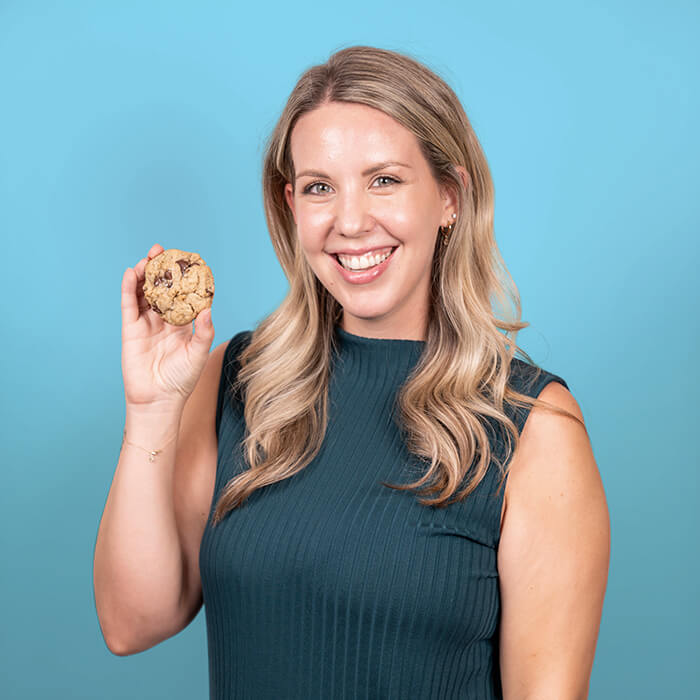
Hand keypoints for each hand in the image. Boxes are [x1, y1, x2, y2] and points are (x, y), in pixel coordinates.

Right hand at [120, 244, 215, 410]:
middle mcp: (163, 321)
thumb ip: (204, 331)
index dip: (183, 279)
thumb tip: (207, 309)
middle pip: (161, 289)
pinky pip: (129, 305)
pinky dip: (129, 288)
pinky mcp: (130, 329)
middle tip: (164, 251)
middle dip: (161, 270)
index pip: (183, 296)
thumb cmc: (182, 379)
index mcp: (183, 324)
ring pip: (144, 293)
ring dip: (145, 274)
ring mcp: (146, 324)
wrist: (158, 399)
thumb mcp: (198, 353)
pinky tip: (131, 273)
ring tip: (148, 257)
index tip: (188, 260)